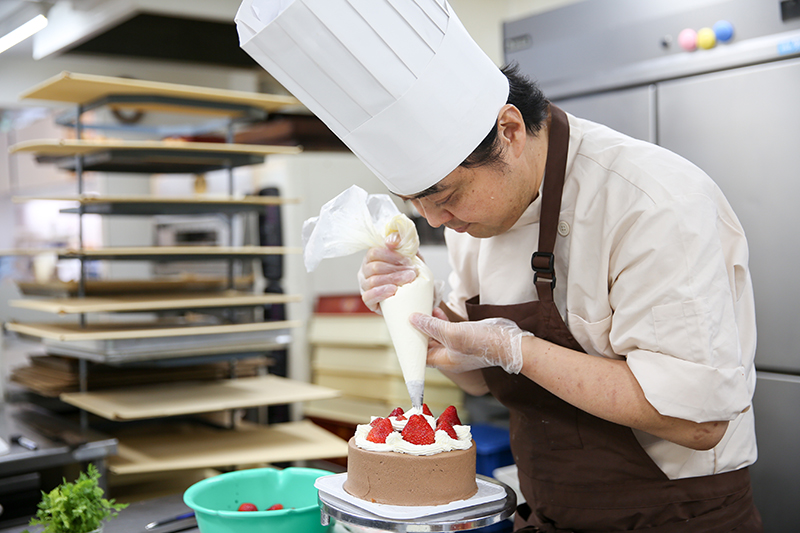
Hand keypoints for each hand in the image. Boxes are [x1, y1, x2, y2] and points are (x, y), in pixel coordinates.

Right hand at [358, 234, 416, 312]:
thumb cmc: (409, 271)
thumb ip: (401, 241)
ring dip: (393, 280)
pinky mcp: (368, 301)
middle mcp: (365, 271)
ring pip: (373, 281)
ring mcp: (364, 286)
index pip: (374, 252)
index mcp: (372, 257)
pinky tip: (394, 290)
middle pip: (375, 267)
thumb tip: (391, 242)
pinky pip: (368, 296)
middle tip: (412, 272)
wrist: (416, 294)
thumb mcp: (409, 254)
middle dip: (396, 269)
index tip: (408, 260)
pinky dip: (381, 293)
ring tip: (408, 280)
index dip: (391, 255)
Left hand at [410, 309, 532, 373]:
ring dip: (429, 323)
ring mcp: (457, 346)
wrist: (508, 341)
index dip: (410, 345)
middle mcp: (448, 355)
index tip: (401, 333)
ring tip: (420, 309)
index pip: (419, 356)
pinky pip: (447, 329)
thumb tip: (413, 319)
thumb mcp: (451, 333)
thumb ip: (431, 326)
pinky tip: (436, 309)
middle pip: (426, 344)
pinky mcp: (465, 337)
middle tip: (408, 317)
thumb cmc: (482, 343)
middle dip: (418, 331)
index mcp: (443, 360)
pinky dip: (440, 320)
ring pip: (437, 335)